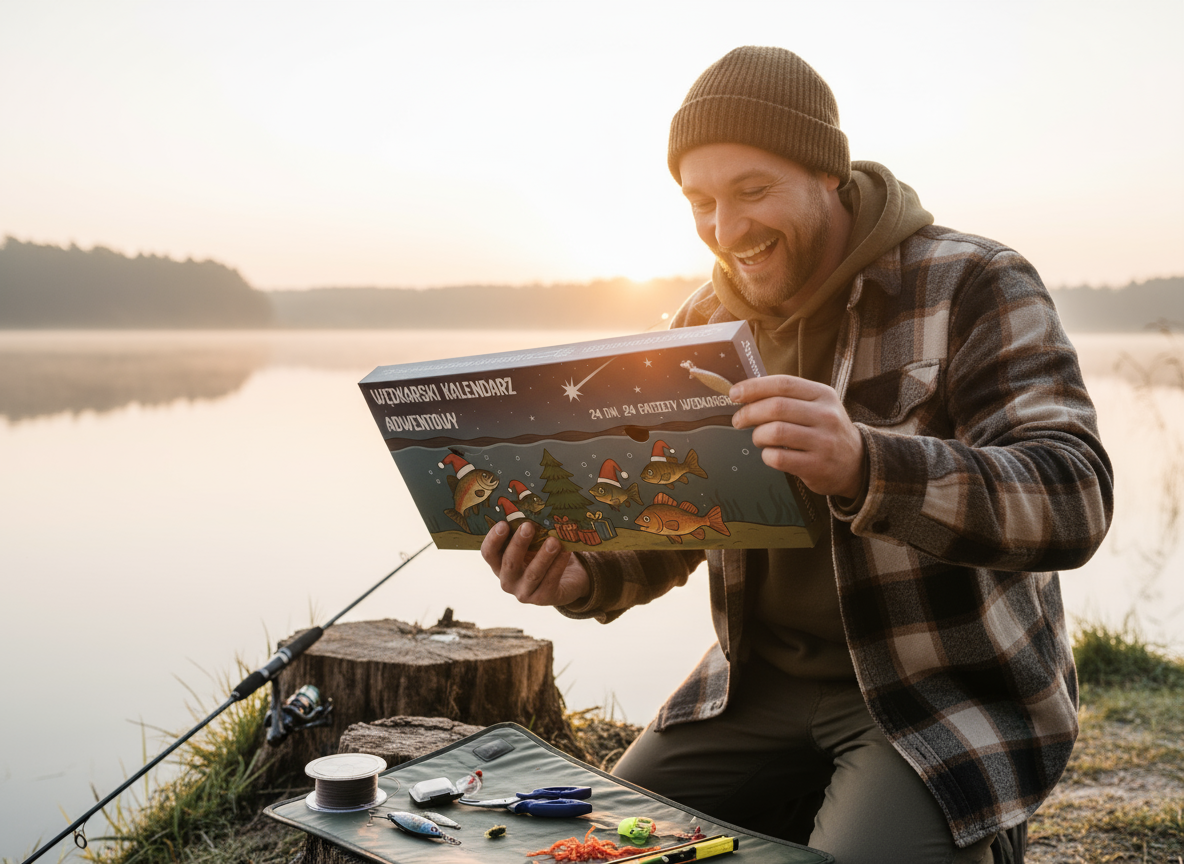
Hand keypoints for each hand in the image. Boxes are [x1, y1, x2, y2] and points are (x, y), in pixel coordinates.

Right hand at [480, 521, 590, 606]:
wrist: (567, 578)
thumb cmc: (543, 554)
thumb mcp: (532, 544)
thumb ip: (528, 532)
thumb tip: (533, 511)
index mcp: (499, 564)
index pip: (488, 553)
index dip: (493, 539)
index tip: (503, 524)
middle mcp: (507, 580)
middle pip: (509, 563)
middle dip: (518, 544)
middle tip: (528, 526)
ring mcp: (524, 592)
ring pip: (533, 573)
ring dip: (543, 556)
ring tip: (553, 541)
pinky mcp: (543, 599)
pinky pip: (550, 581)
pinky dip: (558, 565)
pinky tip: (565, 552)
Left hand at [730, 375, 865, 498]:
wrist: (857, 463)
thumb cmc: (825, 430)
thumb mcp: (817, 405)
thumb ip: (788, 397)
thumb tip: (746, 393)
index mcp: (823, 395)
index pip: (783, 384)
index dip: (754, 387)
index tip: (734, 393)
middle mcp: (825, 416)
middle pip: (776, 407)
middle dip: (749, 413)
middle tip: (738, 420)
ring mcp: (823, 442)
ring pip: (775, 432)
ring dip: (758, 435)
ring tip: (758, 438)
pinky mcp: (817, 466)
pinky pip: (779, 458)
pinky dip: (766, 455)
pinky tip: (770, 454)